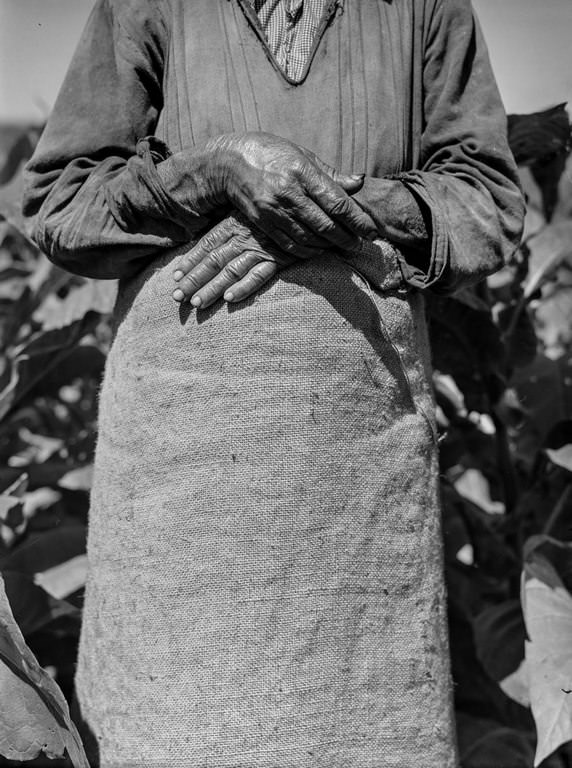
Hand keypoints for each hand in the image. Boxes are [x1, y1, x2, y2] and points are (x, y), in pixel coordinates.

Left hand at [171, 212, 301, 308]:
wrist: (315, 205)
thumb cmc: (283, 202)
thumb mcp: (255, 206)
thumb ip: (236, 219)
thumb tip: (215, 237)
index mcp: (235, 221)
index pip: (207, 243)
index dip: (190, 260)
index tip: (175, 276)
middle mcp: (244, 236)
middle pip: (213, 260)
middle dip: (193, 280)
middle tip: (176, 298)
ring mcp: (261, 247)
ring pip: (231, 271)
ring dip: (212, 288)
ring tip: (196, 304)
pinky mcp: (280, 258)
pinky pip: (260, 275)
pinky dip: (244, 287)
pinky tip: (229, 300)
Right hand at [206, 132, 376, 254]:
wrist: (228, 163)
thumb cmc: (271, 154)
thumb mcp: (301, 155)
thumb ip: (330, 173)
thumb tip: (358, 182)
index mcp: (301, 172)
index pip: (337, 202)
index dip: (357, 220)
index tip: (371, 230)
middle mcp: (288, 193)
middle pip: (326, 225)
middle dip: (348, 238)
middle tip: (361, 244)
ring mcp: (274, 210)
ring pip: (310, 238)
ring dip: (330, 246)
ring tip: (344, 247)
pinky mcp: (263, 223)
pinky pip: (290, 245)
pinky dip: (309, 251)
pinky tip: (320, 249)